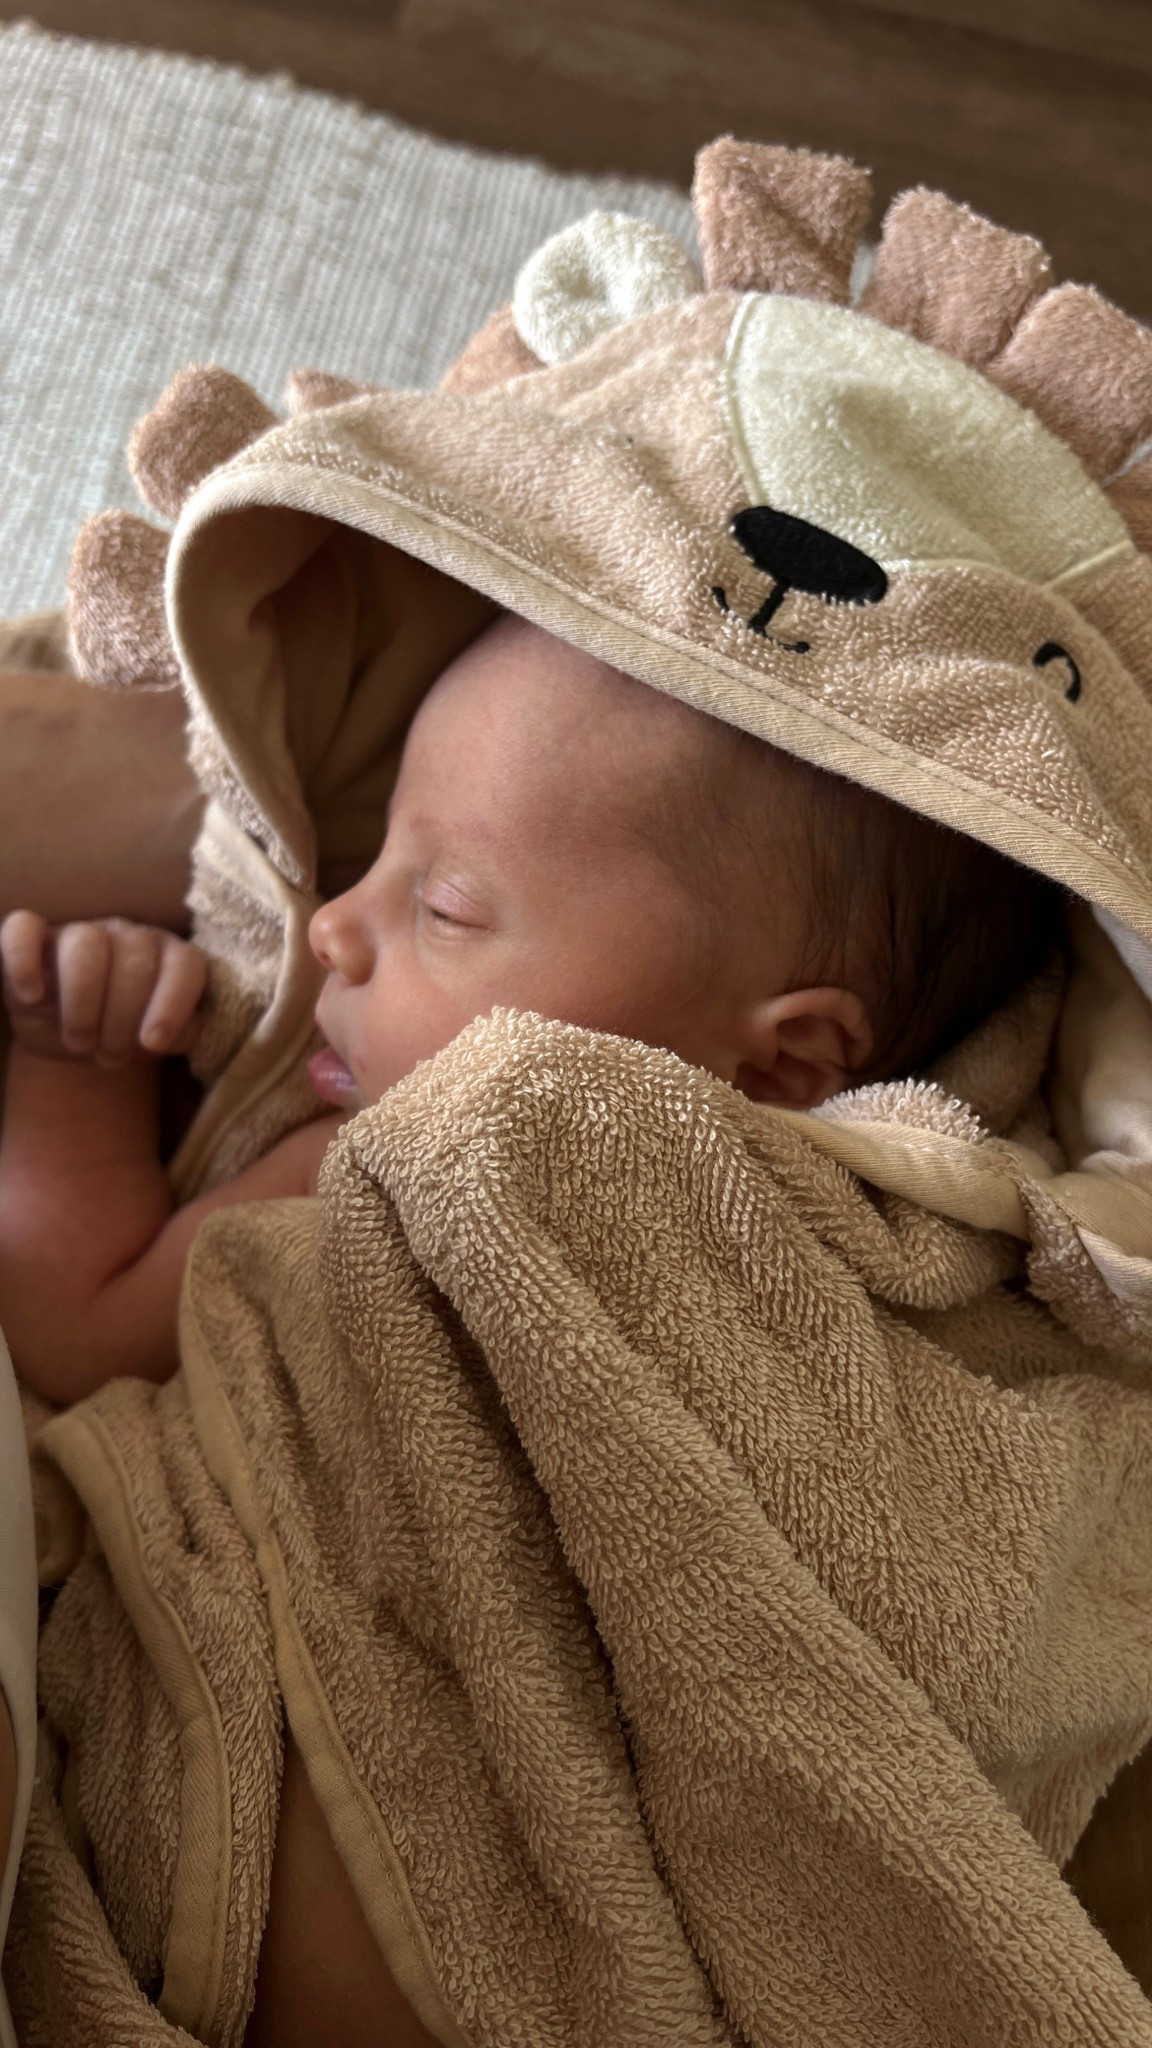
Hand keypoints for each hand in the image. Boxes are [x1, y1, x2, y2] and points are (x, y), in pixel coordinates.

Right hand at [0, 910, 207, 1065]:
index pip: (185, 964)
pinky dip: (24, 961)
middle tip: (111, 1057)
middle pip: (135, 959)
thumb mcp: (153, 1040)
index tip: (153, 1043)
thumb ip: (179, 1034)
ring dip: (82, 999)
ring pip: (85, 942)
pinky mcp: (33, 938)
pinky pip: (24, 929)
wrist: (73, 1036)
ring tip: (79, 1042)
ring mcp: (79, 932)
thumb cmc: (123, 1032)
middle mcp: (128, 936)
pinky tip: (32, 996)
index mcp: (167, 956)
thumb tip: (176, 1032)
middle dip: (123, 1016)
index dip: (173, 1004)